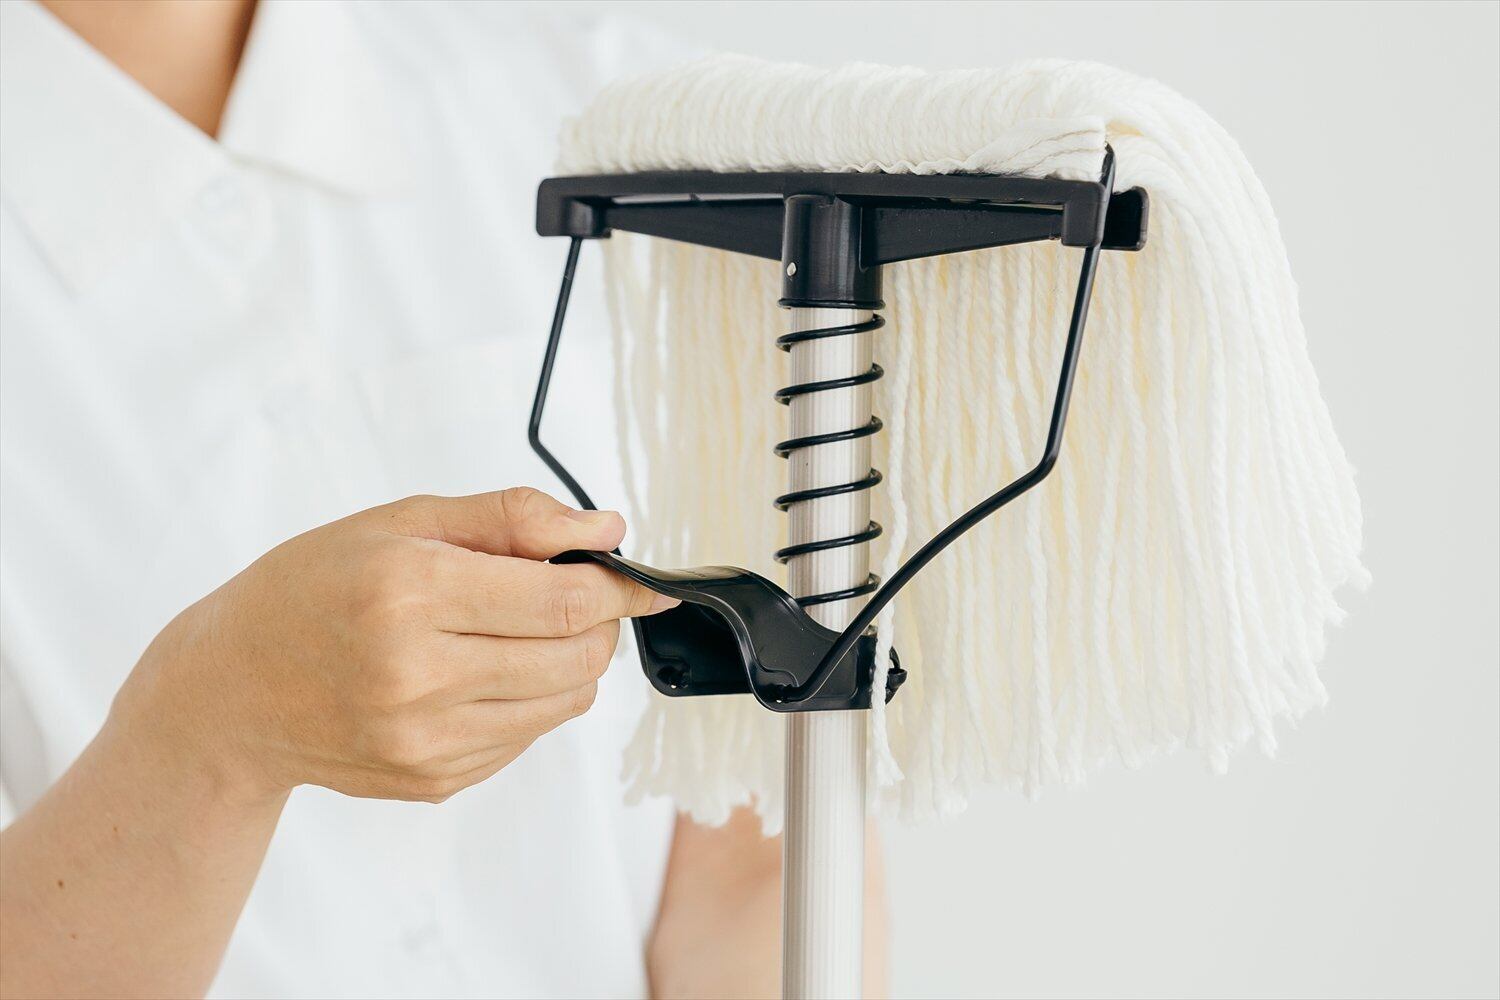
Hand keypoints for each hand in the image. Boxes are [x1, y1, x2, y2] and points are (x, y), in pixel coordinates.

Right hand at [112, 488, 675, 803]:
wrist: (230, 692)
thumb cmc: (312, 588)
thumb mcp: (402, 522)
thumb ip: (512, 517)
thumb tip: (605, 528)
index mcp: (410, 594)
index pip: (566, 600)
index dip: (620, 586)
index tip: (641, 579)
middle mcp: (419, 677)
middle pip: (579, 657)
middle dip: (600, 622)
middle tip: (574, 594)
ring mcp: (426, 741)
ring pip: (566, 702)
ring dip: (570, 661)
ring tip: (519, 630)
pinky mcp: (433, 782)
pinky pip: (528, 736)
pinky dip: (529, 699)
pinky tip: (477, 673)